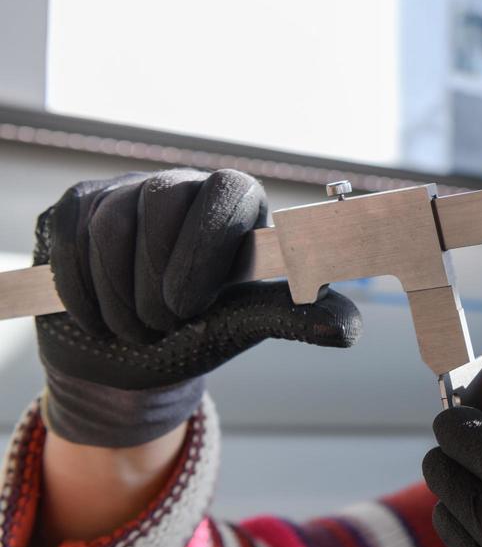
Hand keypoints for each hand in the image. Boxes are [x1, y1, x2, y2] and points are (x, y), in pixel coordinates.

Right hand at [33, 169, 360, 444]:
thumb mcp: (244, 326)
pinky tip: (99, 318)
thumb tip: (346, 329)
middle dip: (157, 278)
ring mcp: (124, 191)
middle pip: (163, 195)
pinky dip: (82, 292)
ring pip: (111, 222)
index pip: (230, 189)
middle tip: (166, 324)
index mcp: (237, 204)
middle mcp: (182, 186)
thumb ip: (291, 318)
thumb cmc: (198, 334)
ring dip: (120, 295)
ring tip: (138, 328)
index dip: (206, 243)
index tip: (192, 305)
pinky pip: (70, 238)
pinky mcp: (76, 207)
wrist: (126, 360)